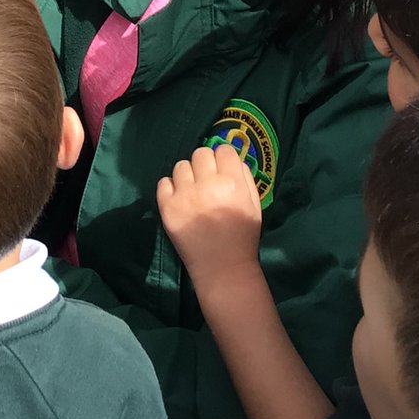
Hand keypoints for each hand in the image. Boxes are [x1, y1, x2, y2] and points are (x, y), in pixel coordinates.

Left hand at [156, 143, 262, 294]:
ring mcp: (184, 196)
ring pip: (181, 165)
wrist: (222, 268)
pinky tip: (180, 198)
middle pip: (201, 153)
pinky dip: (171, 187)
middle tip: (207, 179)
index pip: (223, 150)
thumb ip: (245, 178)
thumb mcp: (254, 204)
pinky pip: (163, 182)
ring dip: (188, 175)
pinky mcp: (167, 207)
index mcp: (232, 184)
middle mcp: (207, 186)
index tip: (222, 168)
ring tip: (193, 190)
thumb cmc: (242, 236)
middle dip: (205, 164)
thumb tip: (231, 158)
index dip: (224, 158)